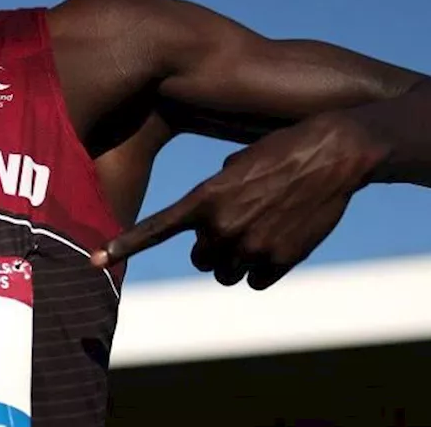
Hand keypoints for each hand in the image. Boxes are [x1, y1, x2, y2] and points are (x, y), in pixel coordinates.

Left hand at [92, 116, 385, 288]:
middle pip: (199, 258)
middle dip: (211, 246)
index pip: (155, 230)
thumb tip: (206, 221)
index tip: (97, 260)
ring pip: (226, 273)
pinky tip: (278, 241)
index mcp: (205, 198)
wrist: (333, 153)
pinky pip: (255, 281)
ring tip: (260, 228)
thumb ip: (214, 195)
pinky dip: (262, 269)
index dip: (123, 246)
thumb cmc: (282, 150)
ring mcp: (252, 246)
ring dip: (235, 260)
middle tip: (235, 222)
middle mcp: (223, 226)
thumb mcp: (236, 165)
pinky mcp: (280, 260)